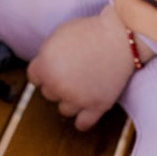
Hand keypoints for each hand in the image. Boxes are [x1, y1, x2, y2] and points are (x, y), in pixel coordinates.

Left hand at [27, 6, 135, 129]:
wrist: (121, 36)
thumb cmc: (91, 31)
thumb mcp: (59, 35)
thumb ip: (46, 55)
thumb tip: (43, 70)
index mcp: (45, 65)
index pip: (34, 78)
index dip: (46, 70)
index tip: (58, 64)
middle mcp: (58, 85)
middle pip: (49, 93)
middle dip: (59, 83)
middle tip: (76, 70)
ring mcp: (77, 98)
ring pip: (64, 109)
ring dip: (71, 100)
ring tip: (85, 84)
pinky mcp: (97, 106)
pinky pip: (82, 124)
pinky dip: (83, 119)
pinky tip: (87, 108)